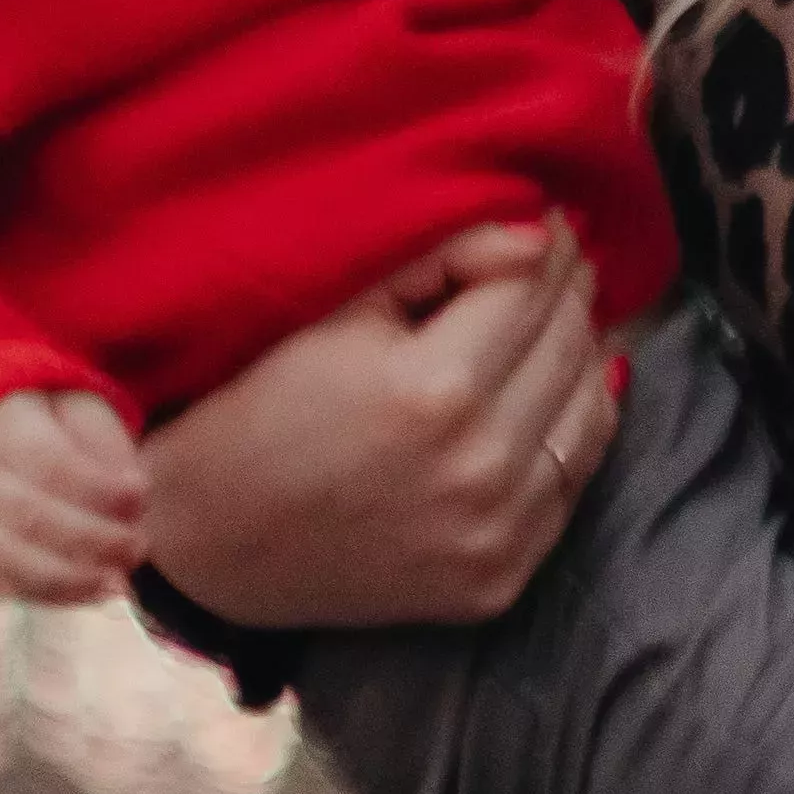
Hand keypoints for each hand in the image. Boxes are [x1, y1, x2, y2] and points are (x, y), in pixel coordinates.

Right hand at [0, 388, 147, 604]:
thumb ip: (104, 445)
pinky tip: (101, 592)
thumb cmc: (60, 430)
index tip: (142, 492)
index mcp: (9, 434)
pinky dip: (60, 595)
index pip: (51, 465)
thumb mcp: (85, 414)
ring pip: (14, 560)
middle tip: (139, 544)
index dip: (99, 486)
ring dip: (74, 576)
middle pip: (32, 517)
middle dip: (93, 537)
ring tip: (122, 579)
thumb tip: (127, 486)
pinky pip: (14, 585)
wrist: (4, 447)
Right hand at [133, 213, 619, 626]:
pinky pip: (574, 480)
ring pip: (590, 409)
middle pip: (569, 343)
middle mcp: (479, 466)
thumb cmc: (257, 411)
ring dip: (583, 353)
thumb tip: (533, 231)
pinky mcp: (502, 579)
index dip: (544, 238)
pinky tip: (554, 391)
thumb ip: (439, 260)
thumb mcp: (333, 315)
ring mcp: (496, 532)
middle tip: (558, 258)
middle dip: (568, 288)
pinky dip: (573, 426)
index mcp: (433, 390)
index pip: (529, 284)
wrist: (203, 546)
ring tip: (560, 318)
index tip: (546, 214)